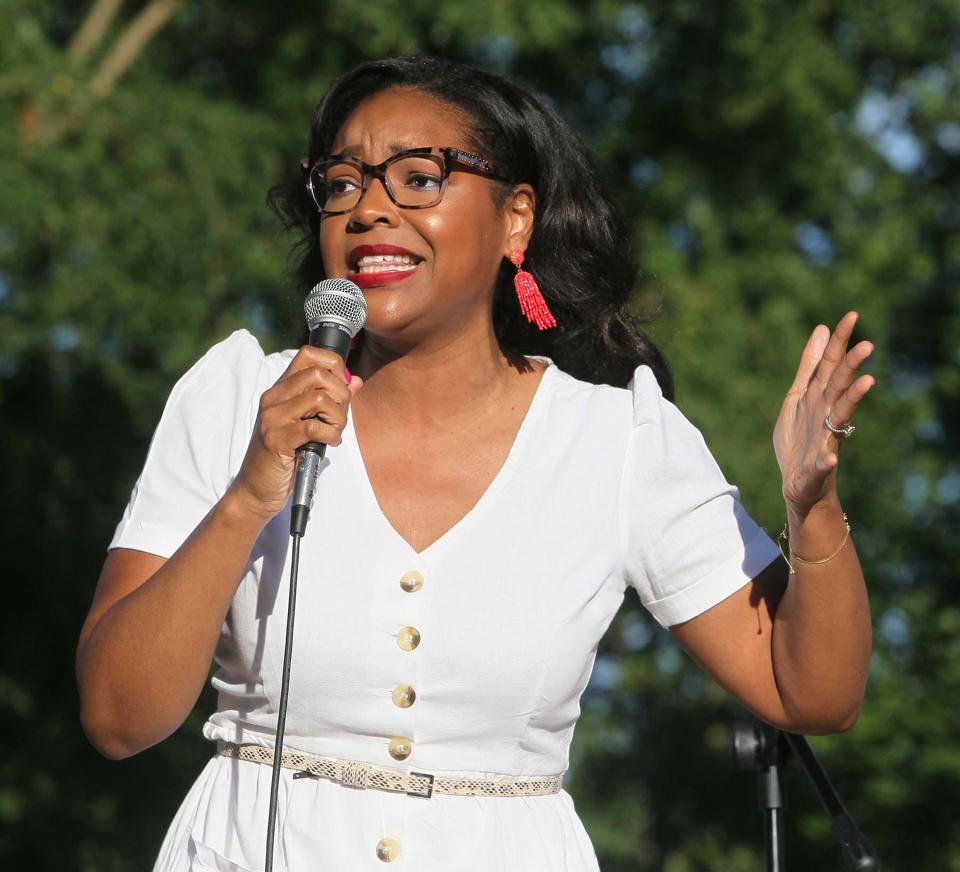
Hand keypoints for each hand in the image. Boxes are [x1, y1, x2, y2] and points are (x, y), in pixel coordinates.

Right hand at [229, 347, 363, 520]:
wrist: (255, 489)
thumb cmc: (284, 456)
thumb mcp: (308, 423)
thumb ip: (331, 401)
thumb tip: (355, 380)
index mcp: (281, 390)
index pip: (309, 354)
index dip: (334, 365)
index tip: (341, 389)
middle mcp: (274, 398)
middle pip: (319, 374)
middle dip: (341, 395)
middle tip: (338, 417)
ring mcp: (272, 418)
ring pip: (321, 399)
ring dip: (338, 418)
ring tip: (333, 432)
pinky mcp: (276, 440)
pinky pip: (314, 427)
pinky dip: (330, 435)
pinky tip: (329, 443)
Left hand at [774, 311, 873, 515]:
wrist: (798, 483)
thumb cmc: (799, 439)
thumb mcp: (797, 397)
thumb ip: (809, 367)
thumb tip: (822, 329)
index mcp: (819, 398)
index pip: (831, 364)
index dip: (839, 342)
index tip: (851, 315)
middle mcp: (827, 414)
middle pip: (839, 386)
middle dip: (851, 365)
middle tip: (866, 345)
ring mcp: (826, 439)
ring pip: (841, 416)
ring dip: (854, 398)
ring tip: (867, 382)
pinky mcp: (818, 466)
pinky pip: (824, 462)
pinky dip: (827, 459)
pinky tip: (830, 457)